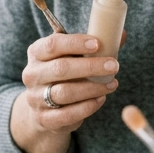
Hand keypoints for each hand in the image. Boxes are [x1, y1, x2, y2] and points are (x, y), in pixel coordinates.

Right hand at [10, 33, 118, 152]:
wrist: (42, 105)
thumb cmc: (63, 73)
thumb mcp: (71, 55)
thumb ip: (93, 45)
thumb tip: (121, 34)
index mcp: (36, 53)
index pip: (53, 44)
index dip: (75, 43)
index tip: (97, 44)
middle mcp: (32, 74)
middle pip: (60, 68)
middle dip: (91, 66)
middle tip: (114, 65)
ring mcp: (35, 98)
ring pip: (65, 93)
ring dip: (92, 88)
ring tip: (112, 84)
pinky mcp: (44, 118)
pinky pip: (67, 114)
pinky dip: (87, 107)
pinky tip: (100, 99)